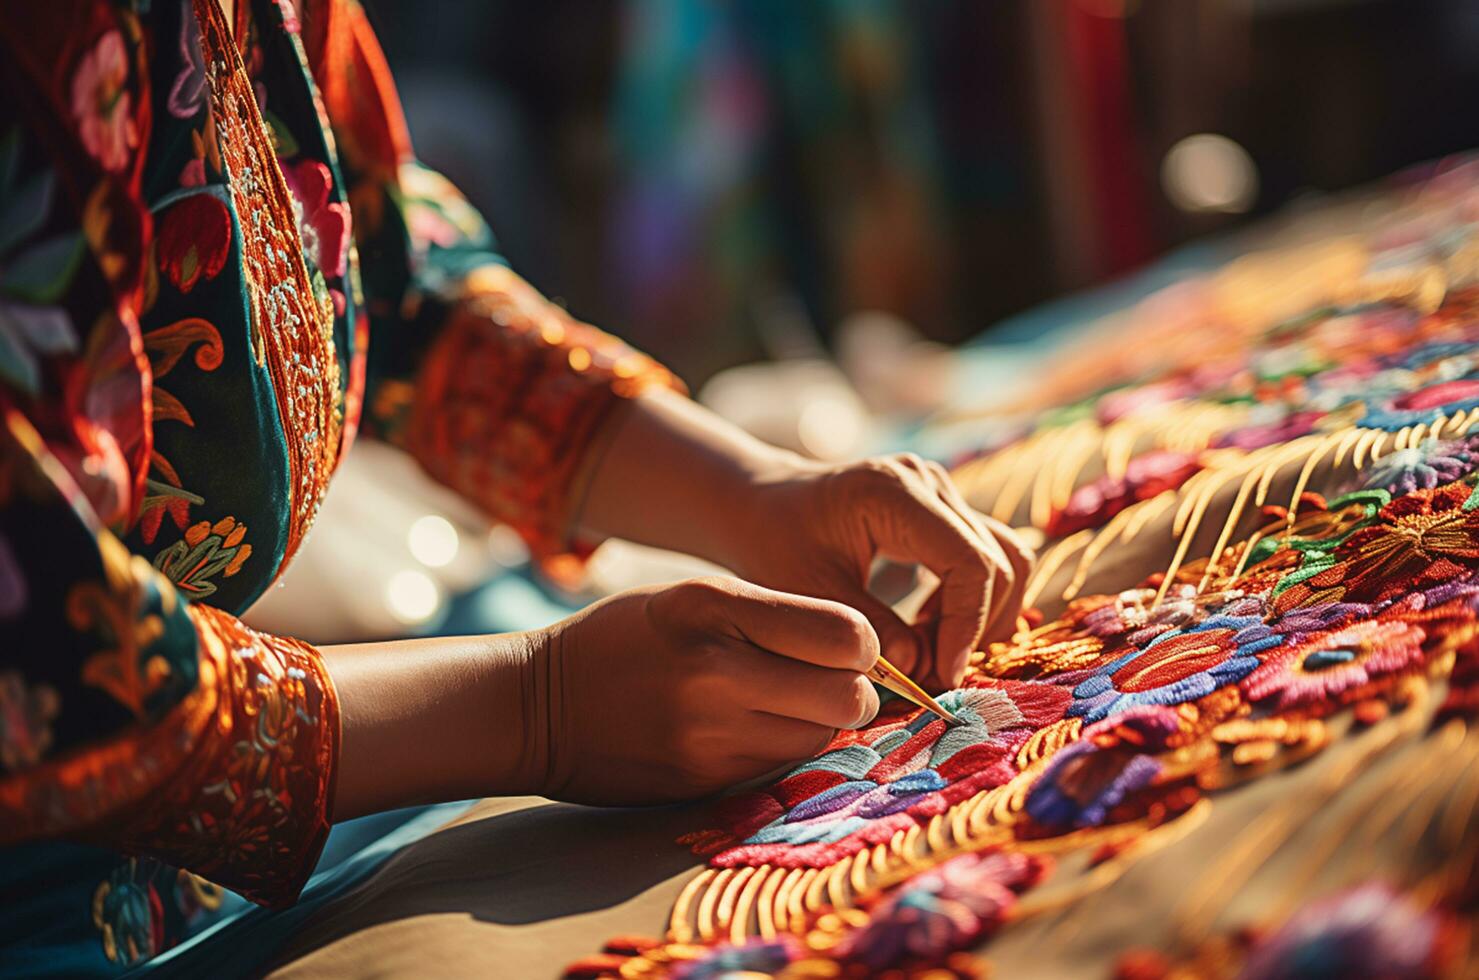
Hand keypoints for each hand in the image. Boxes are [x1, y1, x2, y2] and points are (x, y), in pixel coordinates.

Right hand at [528, 577, 880, 804]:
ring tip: (781, 704)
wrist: (535, 706)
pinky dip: (781, 749)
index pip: (846, 635)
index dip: (861, 645)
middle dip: (853, 692)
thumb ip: (774, 616)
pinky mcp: (703, 781)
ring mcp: (709, 733)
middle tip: (827, 683)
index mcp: (715, 607)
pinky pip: (781, 766)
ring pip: (822, 739)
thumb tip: (861, 652)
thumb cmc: (627, 638)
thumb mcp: (693, 596)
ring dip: (818, 725)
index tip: (844, 646)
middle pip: (849, 698)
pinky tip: (746, 729)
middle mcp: (716, 670)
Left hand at [576, 390, 1033, 693]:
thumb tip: (925, 671)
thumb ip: (871, 632)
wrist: (760, 506)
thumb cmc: (775, 544)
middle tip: (933, 674)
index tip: (941, 675)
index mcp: (896, 494)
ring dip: (980, 614)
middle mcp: (929, 483)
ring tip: (931, 651)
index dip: (965, 626)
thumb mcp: (812, 594)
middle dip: (974, 627)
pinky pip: (983, 556)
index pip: (970, 564)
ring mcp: (941, 491)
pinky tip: (927, 629)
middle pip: (998, 563)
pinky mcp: (942, 508)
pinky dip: (969, 600)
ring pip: (1003, 560)